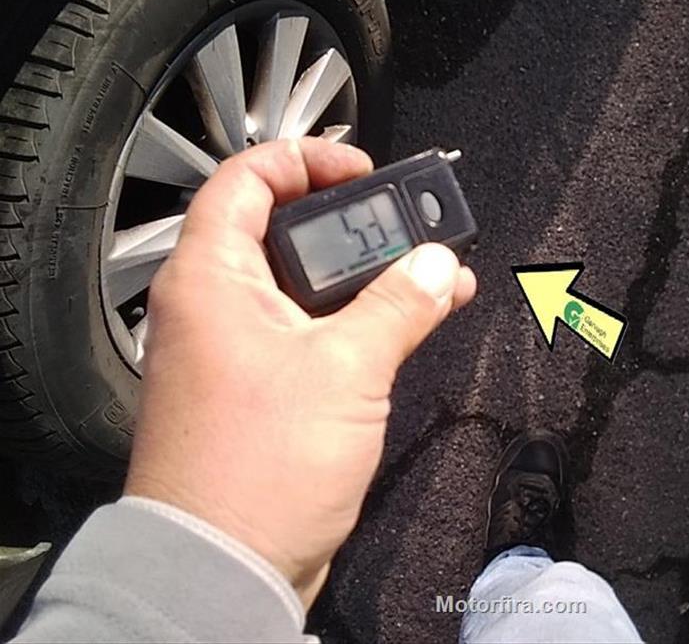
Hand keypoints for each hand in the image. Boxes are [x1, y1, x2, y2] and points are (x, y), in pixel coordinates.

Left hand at [124, 138, 475, 605]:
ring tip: (435, 273)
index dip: (307, 160)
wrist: (225, 566)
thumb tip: (438, 263)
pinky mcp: (263, 388)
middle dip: (358, 222)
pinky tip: (416, 320)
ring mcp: (238, 348)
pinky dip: (361, 320)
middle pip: (285, 230)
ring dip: (371, 276)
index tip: (365, 172)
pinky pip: (314, 332)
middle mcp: (216, 305)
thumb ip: (398, 305)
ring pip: (309, 285)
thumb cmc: (257, 467)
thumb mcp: (346, 370)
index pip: (248, 178)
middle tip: (412, 225)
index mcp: (212, 278)